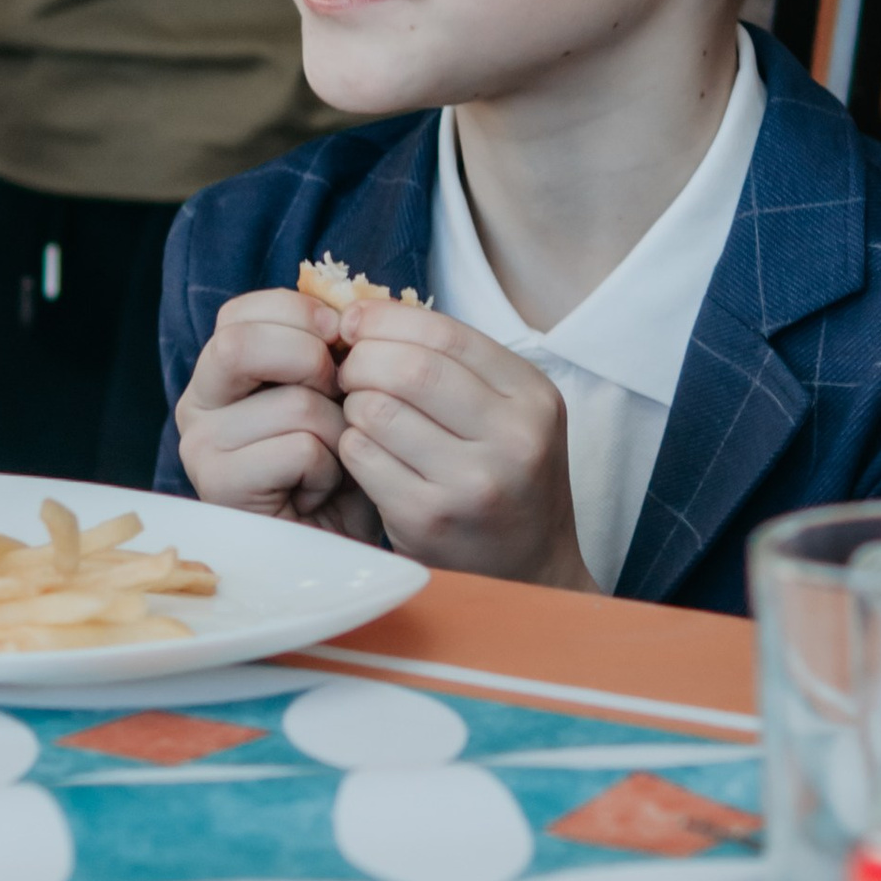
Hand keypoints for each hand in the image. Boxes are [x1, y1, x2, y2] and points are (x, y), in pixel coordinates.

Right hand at [176, 289, 365, 529]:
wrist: (335, 537)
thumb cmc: (337, 457)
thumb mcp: (334, 386)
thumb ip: (329, 342)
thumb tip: (348, 304)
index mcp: (219, 368)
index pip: (243, 310)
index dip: (301, 312)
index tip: (340, 334)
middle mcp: (196, 402)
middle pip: (242, 344)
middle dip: (311, 360)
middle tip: (337, 392)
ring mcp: (201, 447)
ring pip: (295, 403)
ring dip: (337, 432)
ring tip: (328, 460)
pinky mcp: (221, 487)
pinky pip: (301, 450)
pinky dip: (329, 469)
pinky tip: (317, 491)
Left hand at [330, 300, 591, 586]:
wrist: (531, 567)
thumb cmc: (507, 474)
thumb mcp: (507, 409)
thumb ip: (453, 362)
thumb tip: (364, 312)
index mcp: (533, 397)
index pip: (445, 333)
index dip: (386, 319)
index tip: (354, 321)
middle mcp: (512, 439)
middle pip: (408, 369)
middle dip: (361, 359)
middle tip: (347, 368)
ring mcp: (470, 485)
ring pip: (377, 411)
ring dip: (353, 403)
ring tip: (361, 410)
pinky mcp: (428, 521)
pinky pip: (362, 457)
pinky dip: (350, 444)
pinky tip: (364, 450)